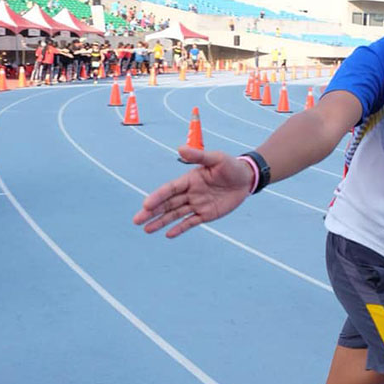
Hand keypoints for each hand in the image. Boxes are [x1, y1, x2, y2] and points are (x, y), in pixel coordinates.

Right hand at [134, 146, 254, 237]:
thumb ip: (198, 156)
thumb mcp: (216, 158)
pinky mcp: (205, 215)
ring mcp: (196, 205)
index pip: (169, 190)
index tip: (146, 205)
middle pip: (167, 204)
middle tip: (137, 220)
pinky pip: (190, 222)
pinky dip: (179, 228)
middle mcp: (189, 193)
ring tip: (146, 229)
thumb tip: (180, 149)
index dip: (157, 197)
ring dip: (160, 222)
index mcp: (189, 180)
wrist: (246, 178)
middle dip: (152, 212)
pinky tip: (168, 234)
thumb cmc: (231, 166)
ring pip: (175, 215)